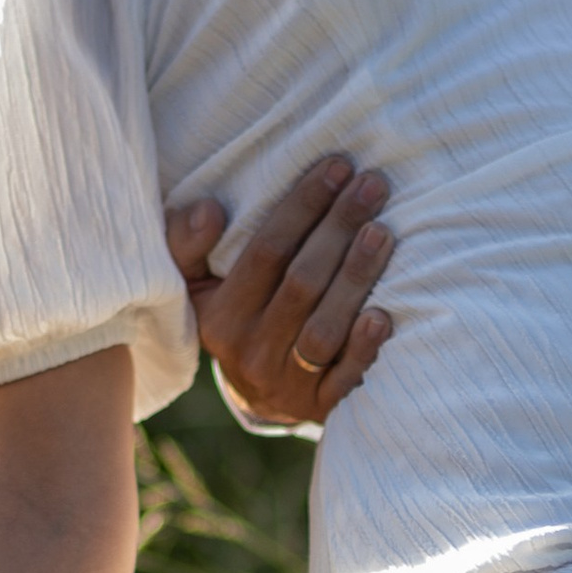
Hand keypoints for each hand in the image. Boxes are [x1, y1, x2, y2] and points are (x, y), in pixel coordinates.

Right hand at [165, 153, 395, 425]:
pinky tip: (384, 315)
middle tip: (373, 185)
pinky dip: (365, 348)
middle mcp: (251, 350)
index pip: (265, 252)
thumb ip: (187, 243)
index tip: (337, 167)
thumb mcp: (196, 285)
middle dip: (339, 229)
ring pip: (324, 328)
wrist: (261, 397)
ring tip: (383, 232)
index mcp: (220, 317)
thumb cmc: (235, 319)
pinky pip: (345, 378)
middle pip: (301, 283)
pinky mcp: (321, 405)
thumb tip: (210, 209)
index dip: (302, 207)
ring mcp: (287, 381)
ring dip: (355, 279)